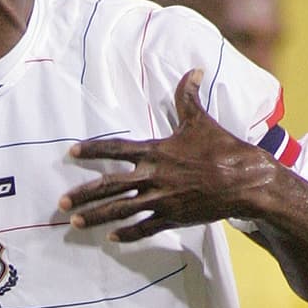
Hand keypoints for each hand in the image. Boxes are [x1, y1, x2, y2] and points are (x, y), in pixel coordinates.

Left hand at [60, 69, 263, 242]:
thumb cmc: (223, 148)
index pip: (116, 149)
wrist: (245, 180)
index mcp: (157, 151)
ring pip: (121, 210)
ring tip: (76, 223)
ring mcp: (162, 199)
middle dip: (83, 195)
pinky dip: (127, 234)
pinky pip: (144, 227)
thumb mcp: (201, 120)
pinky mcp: (174, 217)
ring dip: (97, 217)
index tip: (71, 152)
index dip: (92, 150)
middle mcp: (154, 176)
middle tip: (62, 203)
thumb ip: (188, 97)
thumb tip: (193, 70)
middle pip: (110, 186)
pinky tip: (111, 238)